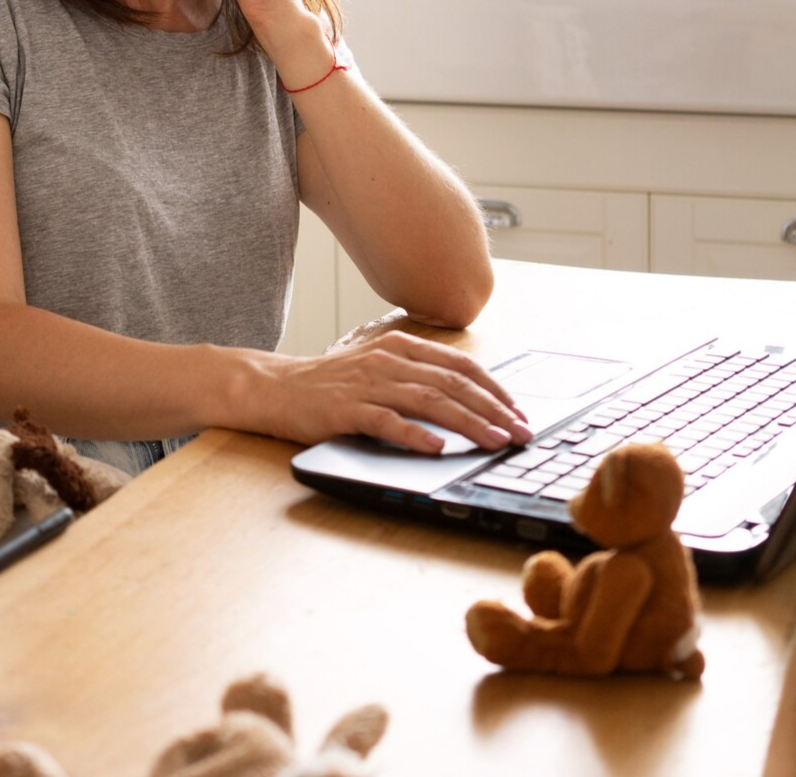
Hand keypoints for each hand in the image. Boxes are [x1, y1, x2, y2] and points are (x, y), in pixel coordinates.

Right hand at [252, 325, 531, 452]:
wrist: (273, 388)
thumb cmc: (328, 385)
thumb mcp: (376, 368)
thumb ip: (415, 377)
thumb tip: (467, 401)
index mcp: (399, 347)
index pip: (460, 365)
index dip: (496, 389)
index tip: (520, 413)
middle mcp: (388, 361)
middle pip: (453, 383)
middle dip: (494, 410)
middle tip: (522, 434)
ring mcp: (367, 384)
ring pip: (429, 401)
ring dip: (468, 423)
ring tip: (495, 441)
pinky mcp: (346, 409)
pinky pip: (387, 422)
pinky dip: (414, 435)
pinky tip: (437, 448)